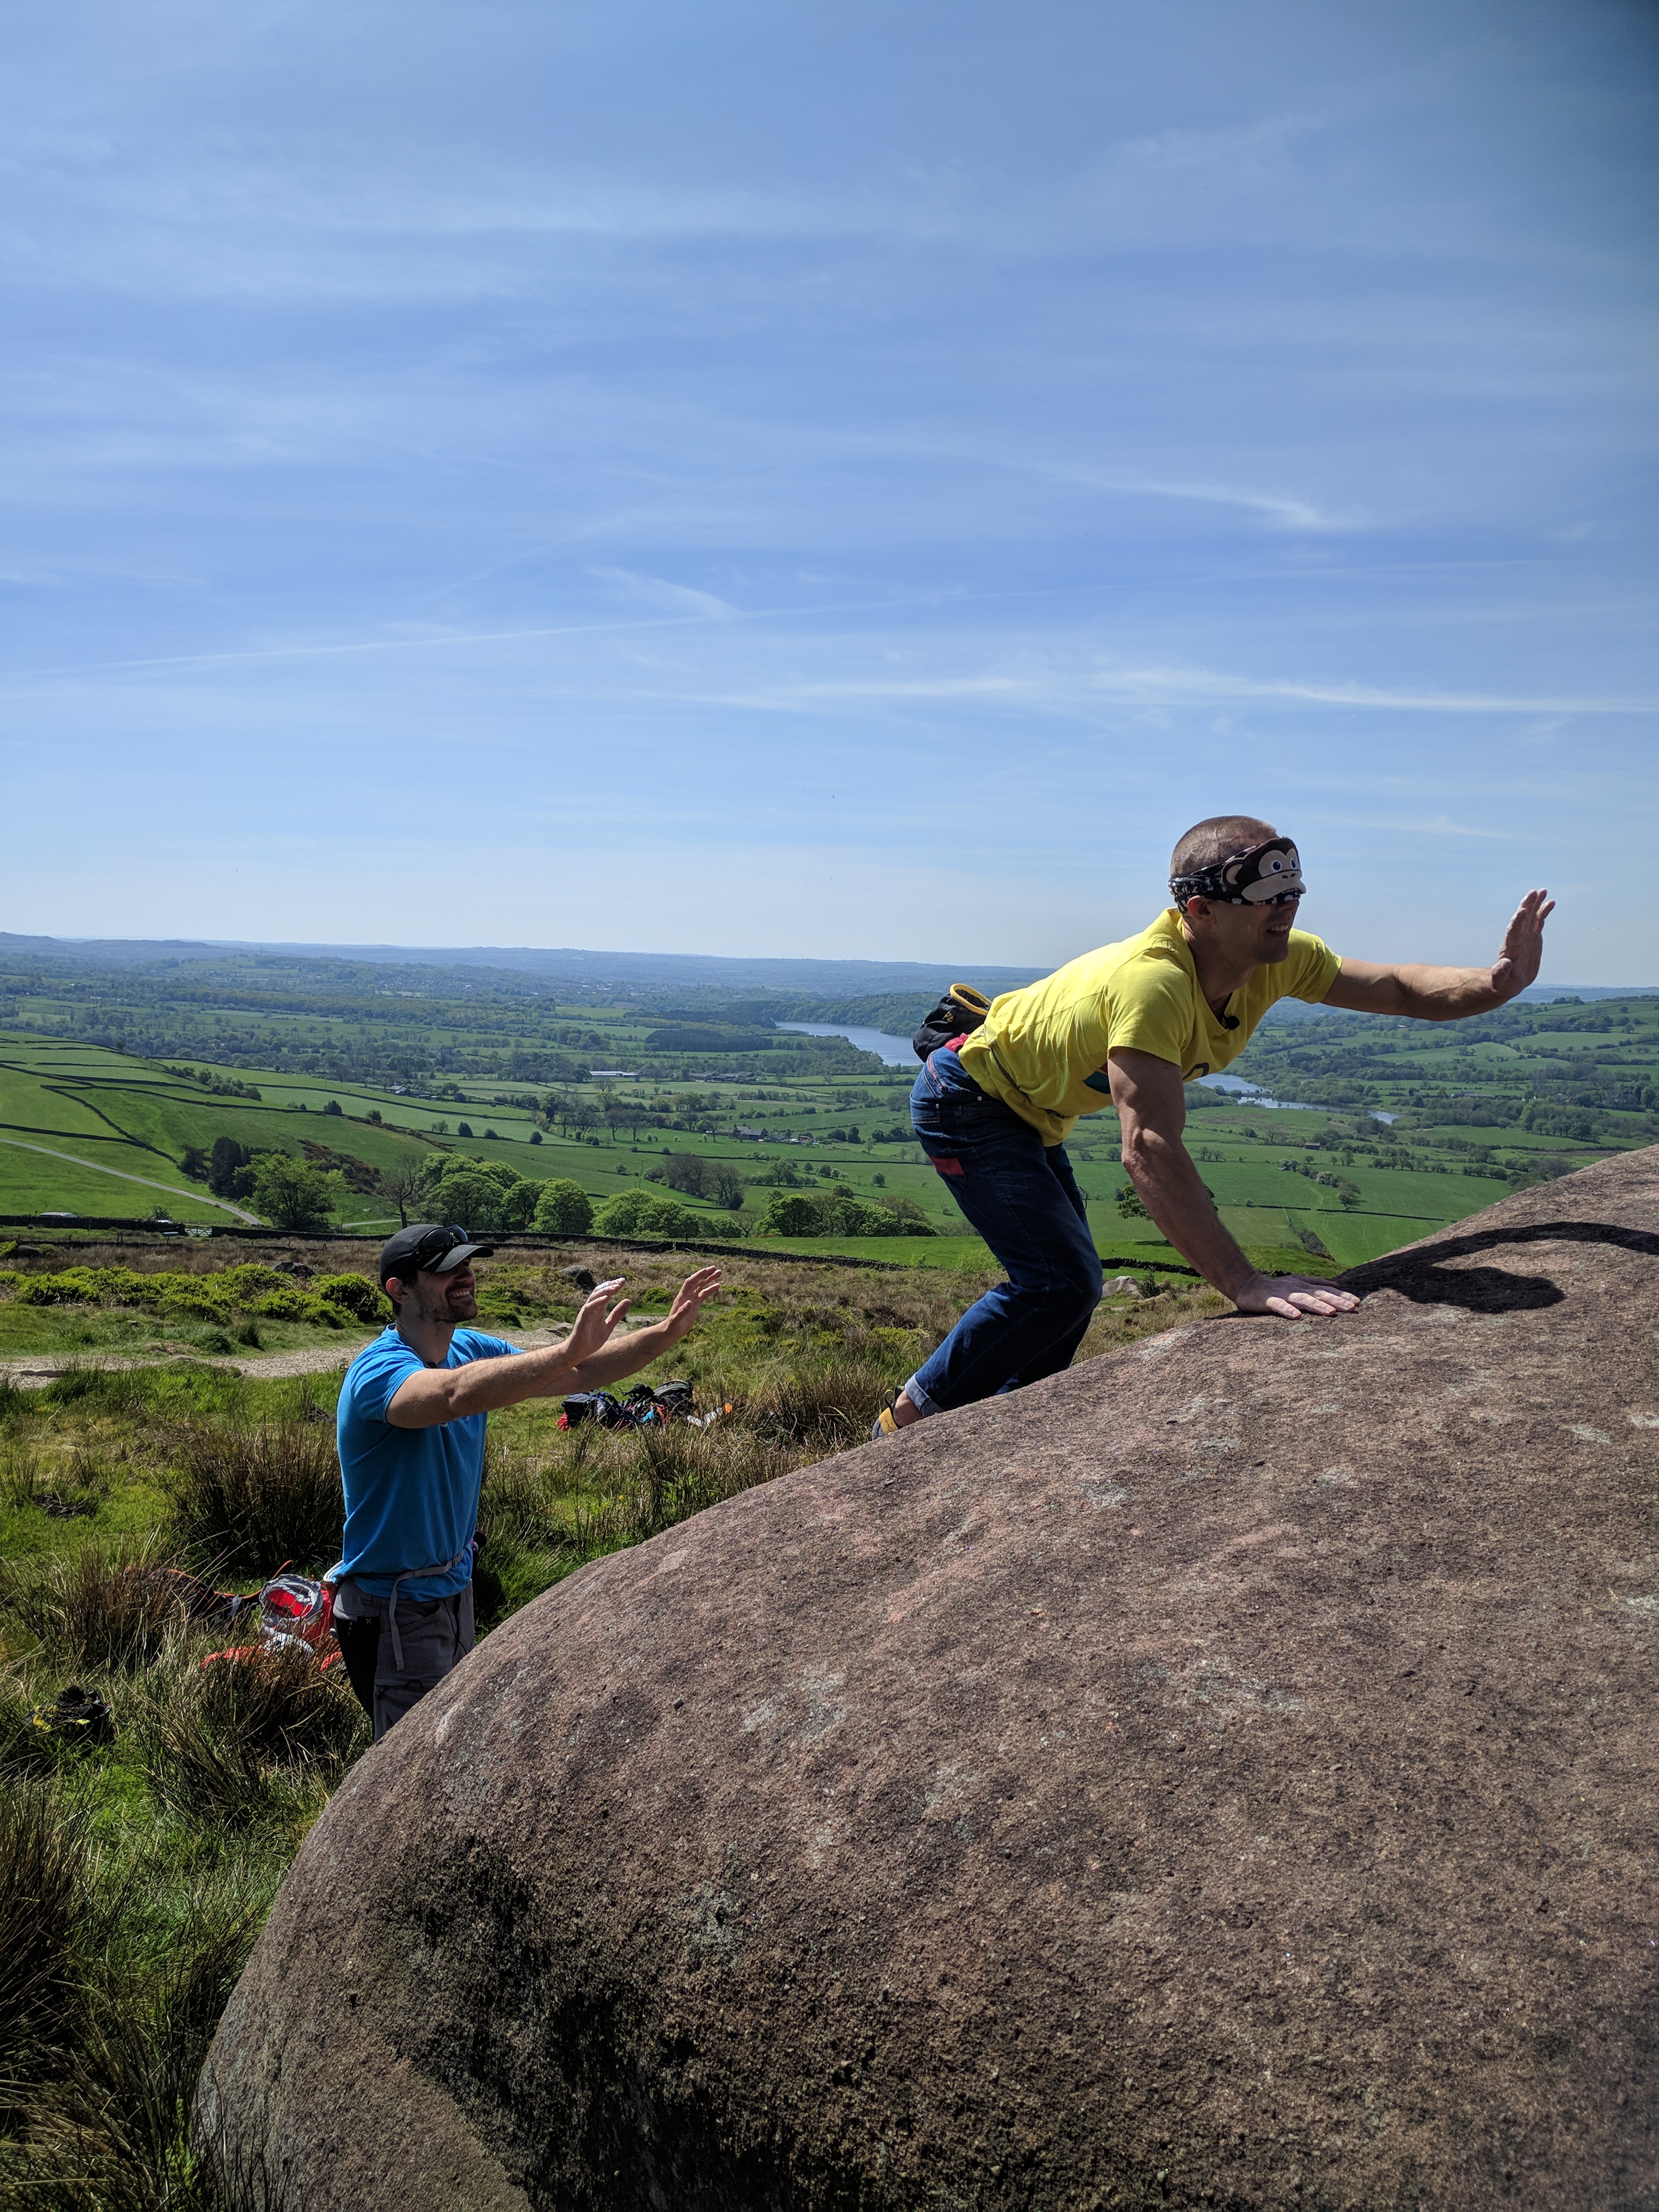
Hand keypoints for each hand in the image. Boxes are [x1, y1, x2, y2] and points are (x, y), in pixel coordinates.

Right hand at [562, 1281, 631, 1363]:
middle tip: (621, 1281)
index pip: (605, 1293)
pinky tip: (606, 1299)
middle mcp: (591, 1308)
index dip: (613, 1286)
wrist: (578, 1352)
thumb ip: (617, 1314)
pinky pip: (589, 1308)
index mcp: (598, 1309)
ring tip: (615, 1288)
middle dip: (610, 1285)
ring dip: (605, 1291)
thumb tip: (629, 1300)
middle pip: (600, 1292)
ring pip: (594, 1297)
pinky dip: (597, 1302)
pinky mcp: (582, 1320)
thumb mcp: (609, 1326)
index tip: (623, 1281)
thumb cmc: (591, 1339)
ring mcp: (586, 1313)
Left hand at [662, 1266, 722, 1340]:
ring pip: (702, 1286)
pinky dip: (711, 1289)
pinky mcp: (696, 1304)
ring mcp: (692, 1299)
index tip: (706, 1270)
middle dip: (706, 1274)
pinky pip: (704, 1294)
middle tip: (715, 1268)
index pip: (690, 1283)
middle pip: (697, 1281)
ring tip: (719, 1273)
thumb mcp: (676, 1321)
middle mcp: (687, 1295)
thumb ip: (682, 1312)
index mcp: (682, 1297)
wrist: (672, 1331)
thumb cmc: (672, 1327)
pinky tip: (718, 1285)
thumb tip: (690, 1302)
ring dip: (710, 1279)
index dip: (698, 1276)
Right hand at [1231, 1272, 1359, 1320]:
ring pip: (1303, 1300)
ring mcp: (1283, 1294)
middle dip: (1336, 1301)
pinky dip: (1288, 1310)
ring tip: (1331, 1313)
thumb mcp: (1297, 1283)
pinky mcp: (1268, 1301)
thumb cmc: (1274, 1287)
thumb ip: (1316, 1283)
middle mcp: (1296, 1289)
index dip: (1342, 1295)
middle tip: (1352, 1308)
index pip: (1326, 1290)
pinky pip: (1279, 1306)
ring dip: (1317, 1306)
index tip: (1358, 1302)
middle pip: (1319, 1294)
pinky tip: (1297, 1317)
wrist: (1246, 1284)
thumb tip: (1337, 1285)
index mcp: (1304, 1286)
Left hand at [1488, 888, 1553, 1002]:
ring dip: (1535, 904)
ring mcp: (1526, 936)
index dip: (1517, 921)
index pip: (1513, 931)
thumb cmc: (1504, 983)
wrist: (1510, 981)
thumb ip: (1501, 972)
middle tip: (1533, 892)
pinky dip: (1544, 911)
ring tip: (1542, 891)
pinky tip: (1551, 902)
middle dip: (1527, 906)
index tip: (1521, 910)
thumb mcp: (1502, 981)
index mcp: (1510, 947)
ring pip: (1531, 916)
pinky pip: (1539, 921)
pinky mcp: (1533, 937)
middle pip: (1522, 919)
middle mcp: (1517, 938)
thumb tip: (1504, 964)